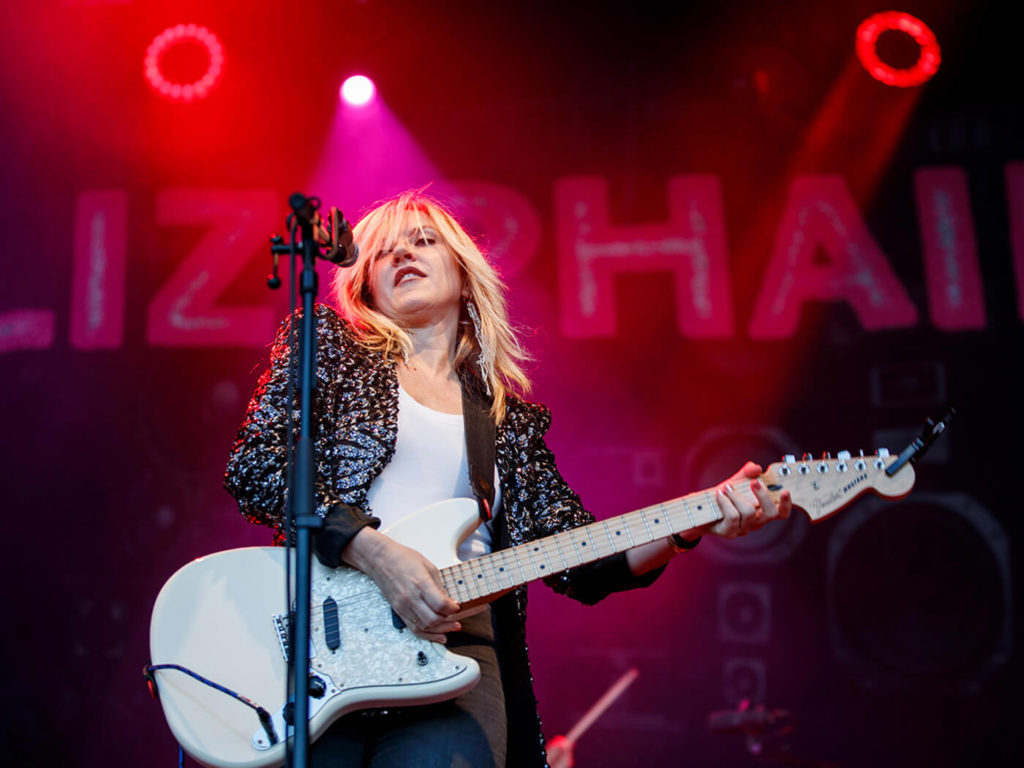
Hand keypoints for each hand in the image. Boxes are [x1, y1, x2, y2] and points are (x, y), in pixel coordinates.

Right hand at [343, 528, 460, 642]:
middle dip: (448, 621)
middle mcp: (410, 598)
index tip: (457, 606)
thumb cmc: (402, 559)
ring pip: (424, 627)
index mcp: (420, 584)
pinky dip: (427, 635)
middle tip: (456, 617)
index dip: (452, 608)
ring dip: (440, 630)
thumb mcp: (428, 567)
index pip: (440, 604)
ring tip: (451, 628)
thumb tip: (448, 601)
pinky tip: (438, 637)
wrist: (380, 560)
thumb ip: (439, 586)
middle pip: (433, 619)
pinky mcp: (399, 611)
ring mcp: (403, 606)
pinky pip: (414, 629)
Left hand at [703, 461, 790, 538]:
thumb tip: (757, 468)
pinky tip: (719, 494)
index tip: (785, 490)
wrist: (699, 511)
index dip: (787, 503)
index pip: (781, 512)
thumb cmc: (722, 496)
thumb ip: (747, 472)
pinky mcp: (729, 532)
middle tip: (754, 482)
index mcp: (762, 511)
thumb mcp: (736, 481)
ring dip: (737, 495)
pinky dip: (726, 502)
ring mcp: (743, 529)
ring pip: (749, 511)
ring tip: (726, 487)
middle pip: (771, 513)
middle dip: (764, 495)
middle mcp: (756, 522)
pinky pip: (733, 516)